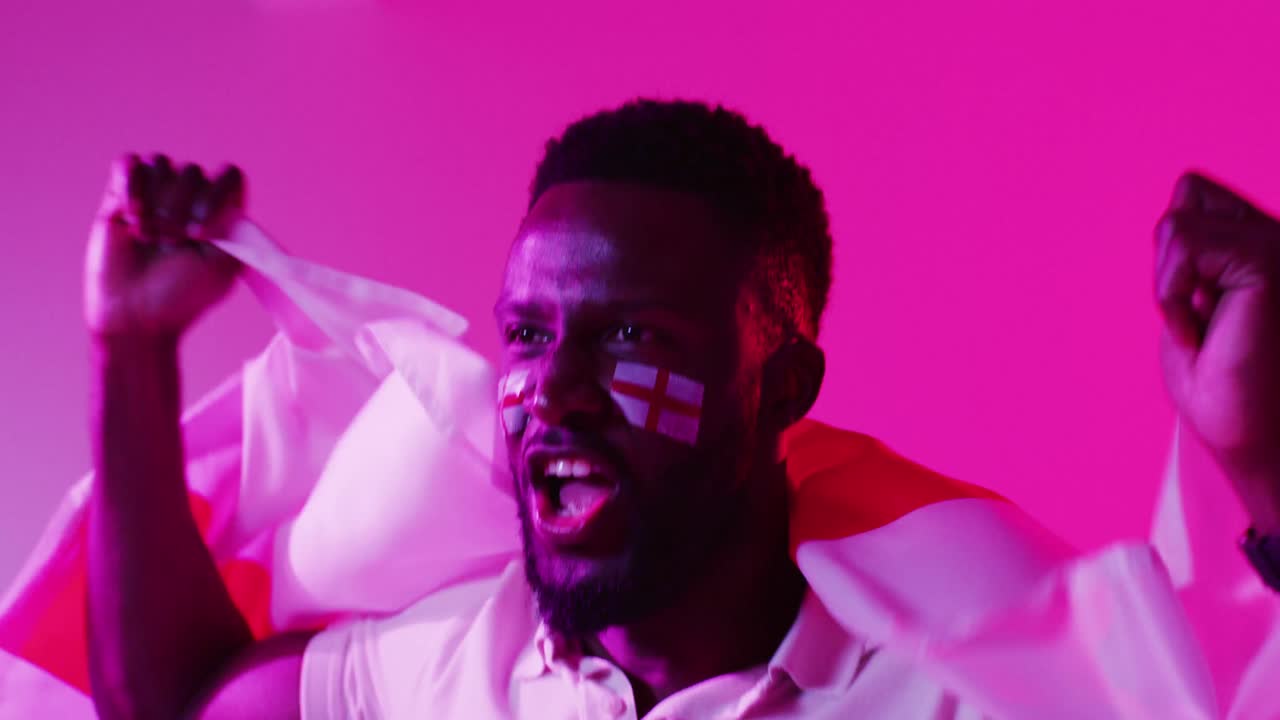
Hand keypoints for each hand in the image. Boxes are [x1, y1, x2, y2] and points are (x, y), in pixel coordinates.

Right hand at [85, 154, 244, 339]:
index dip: (218, 194)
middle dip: (182, 208)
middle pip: (192, 172)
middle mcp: (188, 199)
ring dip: (157, 202)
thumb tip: (234, 201)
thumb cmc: (182, 296)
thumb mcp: (222, 267)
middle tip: (171, 244)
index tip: (202, 232)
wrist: (135, 315)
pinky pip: (128, 163)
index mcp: (218, 213)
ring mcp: (153, 195)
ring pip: (160, 163)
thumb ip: (235, 230)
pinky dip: (131, 185)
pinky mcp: (119, 197)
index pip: (228, 175)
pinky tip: (131, 215)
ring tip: (148, 237)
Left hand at [1156, 171, 1279, 530]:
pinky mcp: (1271, 259)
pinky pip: (1182, 243)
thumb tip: (1177, 215)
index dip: (1172, 252)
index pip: (1196, 195)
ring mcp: (1279, 244)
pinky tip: (1199, 335)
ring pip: (1176, 221)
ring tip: (1202, 331)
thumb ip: (1194, 259)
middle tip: (1196, 315)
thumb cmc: (1224, 391)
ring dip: (1167, 287)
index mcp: (1265, 249)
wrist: (1257, 443)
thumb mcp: (1197, 309)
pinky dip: (1170, 295)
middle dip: (1168, 257)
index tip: (1194, 311)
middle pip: (1188, 190)